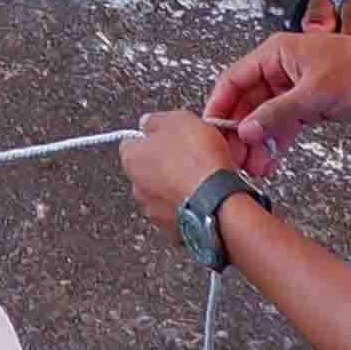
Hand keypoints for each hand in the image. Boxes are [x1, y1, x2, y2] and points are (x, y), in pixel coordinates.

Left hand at [118, 108, 244, 230]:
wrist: (219, 201)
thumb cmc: (198, 161)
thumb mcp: (179, 121)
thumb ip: (156, 120)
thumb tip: (148, 122)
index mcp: (132, 159)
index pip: (132, 143)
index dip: (153, 138)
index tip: (169, 137)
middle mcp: (137, 188)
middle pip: (148, 170)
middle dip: (166, 165)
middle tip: (190, 157)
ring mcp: (154, 211)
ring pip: (164, 193)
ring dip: (177, 187)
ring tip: (202, 180)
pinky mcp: (172, 229)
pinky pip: (179, 212)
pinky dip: (189, 205)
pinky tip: (205, 197)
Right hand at [198, 27, 350, 169]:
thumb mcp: (316, 93)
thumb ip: (277, 113)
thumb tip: (244, 131)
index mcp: (275, 54)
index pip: (234, 80)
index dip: (220, 106)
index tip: (212, 133)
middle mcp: (280, 69)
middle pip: (247, 102)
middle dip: (240, 131)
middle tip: (235, 159)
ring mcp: (294, 88)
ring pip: (265, 117)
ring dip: (259, 141)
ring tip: (255, 169)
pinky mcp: (309, 104)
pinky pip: (285, 124)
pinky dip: (278, 142)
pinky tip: (271, 162)